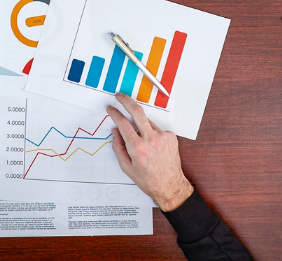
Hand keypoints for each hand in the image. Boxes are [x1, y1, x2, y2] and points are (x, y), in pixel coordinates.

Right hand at [106, 93, 192, 210]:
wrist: (170, 185)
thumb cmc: (148, 180)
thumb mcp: (127, 168)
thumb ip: (118, 147)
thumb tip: (115, 131)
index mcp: (137, 147)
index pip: (123, 123)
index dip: (114, 113)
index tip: (110, 108)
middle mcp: (151, 139)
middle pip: (137, 111)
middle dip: (126, 100)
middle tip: (119, 96)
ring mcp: (162, 136)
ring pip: (147, 121)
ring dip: (140, 124)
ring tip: (141, 141)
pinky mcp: (170, 136)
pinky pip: (156, 129)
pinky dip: (151, 133)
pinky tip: (153, 146)